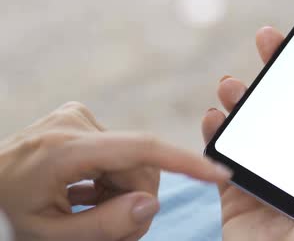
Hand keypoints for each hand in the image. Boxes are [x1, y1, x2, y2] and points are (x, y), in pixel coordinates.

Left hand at [0, 102, 230, 240]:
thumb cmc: (6, 216)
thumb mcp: (51, 235)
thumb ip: (105, 225)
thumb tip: (151, 203)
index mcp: (64, 150)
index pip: (140, 149)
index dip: (185, 162)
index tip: (219, 174)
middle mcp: (73, 123)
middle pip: (140, 164)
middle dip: (136, 199)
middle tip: (116, 231)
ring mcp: (75, 116)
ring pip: (131, 159)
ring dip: (122, 190)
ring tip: (90, 211)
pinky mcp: (77, 117)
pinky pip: (117, 150)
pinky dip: (111, 177)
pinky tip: (85, 192)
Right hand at [202, 26, 293, 240]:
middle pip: (288, 106)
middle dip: (276, 71)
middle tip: (268, 39)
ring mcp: (268, 174)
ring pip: (252, 124)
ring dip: (241, 98)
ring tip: (232, 83)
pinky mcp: (237, 190)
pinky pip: (222, 155)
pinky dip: (214, 133)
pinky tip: (214, 116)